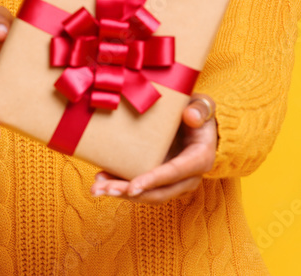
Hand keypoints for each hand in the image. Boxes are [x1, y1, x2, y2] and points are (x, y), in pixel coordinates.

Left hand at [90, 93, 217, 202]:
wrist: (197, 120)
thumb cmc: (198, 111)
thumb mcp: (203, 106)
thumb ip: (200, 109)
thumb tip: (190, 116)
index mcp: (199, 159)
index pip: (174, 174)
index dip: (153, 181)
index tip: (133, 187)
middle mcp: (187, 178)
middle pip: (157, 192)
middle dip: (129, 193)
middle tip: (105, 190)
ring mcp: (172, 182)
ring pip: (146, 194)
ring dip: (120, 193)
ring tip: (97, 188)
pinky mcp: (158, 179)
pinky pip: (139, 187)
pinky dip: (120, 185)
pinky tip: (102, 181)